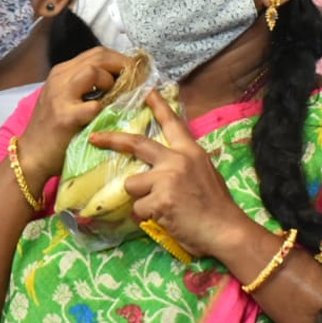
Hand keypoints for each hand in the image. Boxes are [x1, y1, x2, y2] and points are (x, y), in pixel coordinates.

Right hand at [18, 47, 129, 178]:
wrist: (32, 156)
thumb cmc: (54, 130)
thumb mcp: (66, 99)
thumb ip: (86, 87)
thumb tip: (121, 81)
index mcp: (61, 72)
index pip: (97, 53)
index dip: (121, 59)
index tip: (136, 71)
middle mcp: (59, 78)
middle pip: (98, 57)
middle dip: (123, 65)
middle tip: (138, 80)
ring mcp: (60, 96)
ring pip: (93, 71)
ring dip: (111, 81)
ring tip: (118, 97)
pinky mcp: (65, 117)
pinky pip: (93, 105)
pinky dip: (106, 108)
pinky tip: (108, 116)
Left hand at [88, 90, 250, 259]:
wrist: (226, 230)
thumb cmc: (217, 206)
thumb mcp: (205, 173)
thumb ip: (183, 164)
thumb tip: (161, 165)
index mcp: (190, 152)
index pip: (172, 124)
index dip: (158, 106)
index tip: (146, 92)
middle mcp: (177, 160)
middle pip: (137, 144)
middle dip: (112, 140)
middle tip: (95, 138)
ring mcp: (167, 179)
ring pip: (132, 184)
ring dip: (140, 197)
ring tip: (161, 207)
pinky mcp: (159, 200)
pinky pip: (139, 208)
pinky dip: (147, 217)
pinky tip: (165, 220)